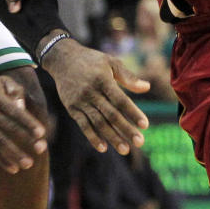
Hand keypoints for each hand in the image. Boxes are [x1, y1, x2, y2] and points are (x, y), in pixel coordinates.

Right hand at [0, 75, 46, 173]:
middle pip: (8, 128)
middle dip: (25, 139)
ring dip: (14, 154)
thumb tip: (22, 107)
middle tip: (41, 149)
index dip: (28, 122)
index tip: (42, 133)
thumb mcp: (3, 81)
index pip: (14, 112)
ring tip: (28, 164)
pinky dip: (0, 160)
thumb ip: (16, 91)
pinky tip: (13, 168)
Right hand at [42, 38, 150, 154]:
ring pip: (98, 123)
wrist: (62, 59)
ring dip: (112, 137)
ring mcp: (80, 102)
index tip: (145, 125)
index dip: (133, 113)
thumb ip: (128, 77)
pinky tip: (103, 148)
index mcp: (103, 80)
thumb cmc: (92, 60)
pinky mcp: (72, 109)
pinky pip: (83, 125)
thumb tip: (147, 87)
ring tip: (125, 149)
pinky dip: (92, 137)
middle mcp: (91, 92)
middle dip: (126, 130)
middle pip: (111, 115)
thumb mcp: (111, 62)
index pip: (120, 100)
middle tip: (140, 142)